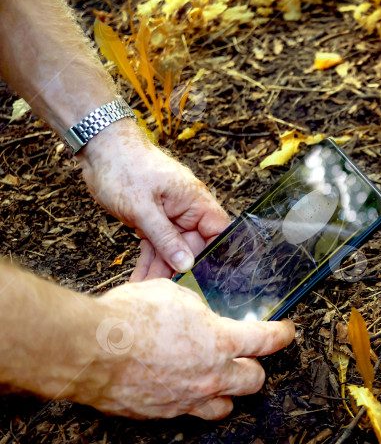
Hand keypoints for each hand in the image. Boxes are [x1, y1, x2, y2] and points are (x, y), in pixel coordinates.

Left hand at [78, 119, 230, 279]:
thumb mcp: (143, 208)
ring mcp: (169, 217)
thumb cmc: (125, 168)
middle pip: (193, 247)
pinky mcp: (151, 221)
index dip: (217, 256)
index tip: (209, 280)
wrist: (100, 149)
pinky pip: (155, 246)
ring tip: (146, 294)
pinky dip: (147, 262)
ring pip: (171, 250)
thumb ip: (165, 237)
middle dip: (180, 272)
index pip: (218, 232)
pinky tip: (138, 280)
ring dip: (160, 271)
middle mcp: (186, 210)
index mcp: (195, 201)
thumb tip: (186, 264)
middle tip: (167, 295)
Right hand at [79, 278, 295, 418]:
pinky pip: (186, 412)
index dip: (282, 335)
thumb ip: (195, 306)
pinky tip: (178, 386)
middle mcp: (210, 375)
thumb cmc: (128, 319)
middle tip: (247, 358)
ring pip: (224, 407)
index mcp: (220, 342)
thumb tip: (198, 309)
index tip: (285, 332)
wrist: (89, 349)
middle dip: (255, 368)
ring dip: (226, 393)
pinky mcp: (161, 413)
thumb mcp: (173, 293)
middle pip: (254, 381)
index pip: (267, 341)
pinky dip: (188, 400)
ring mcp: (186, 399)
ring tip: (218, 379)